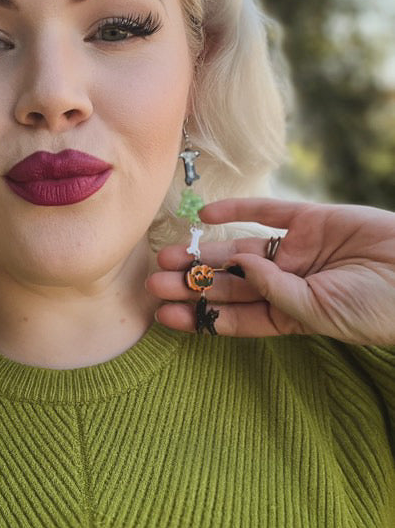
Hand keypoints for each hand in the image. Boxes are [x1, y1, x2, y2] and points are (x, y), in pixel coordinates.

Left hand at [146, 199, 394, 344]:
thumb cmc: (377, 307)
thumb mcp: (322, 313)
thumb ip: (277, 294)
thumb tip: (237, 270)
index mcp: (287, 315)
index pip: (232, 317)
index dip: (198, 316)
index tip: (163, 316)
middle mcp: (284, 282)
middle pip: (226, 283)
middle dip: (191, 283)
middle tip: (154, 282)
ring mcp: (294, 249)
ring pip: (236, 250)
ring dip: (203, 252)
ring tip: (168, 255)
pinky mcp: (308, 219)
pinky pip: (265, 213)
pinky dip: (237, 211)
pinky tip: (206, 216)